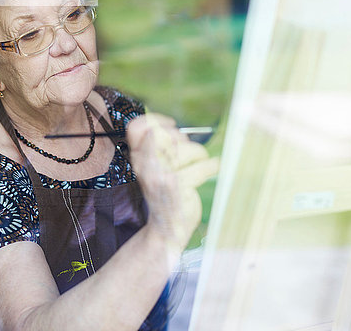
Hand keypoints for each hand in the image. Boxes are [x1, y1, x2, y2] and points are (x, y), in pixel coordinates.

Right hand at [127, 113, 218, 251]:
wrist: (166, 230)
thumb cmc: (165, 195)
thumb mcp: (155, 169)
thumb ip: (157, 148)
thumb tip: (171, 127)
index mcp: (138, 159)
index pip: (137, 127)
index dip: (156, 120)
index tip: (171, 126)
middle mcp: (145, 166)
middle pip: (166, 134)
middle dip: (184, 140)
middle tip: (191, 152)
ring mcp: (161, 176)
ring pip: (185, 149)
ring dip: (200, 153)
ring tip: (203, 160)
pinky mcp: (178, 187)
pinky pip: (200, 167)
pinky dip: (211, 166)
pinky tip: (213, 167)